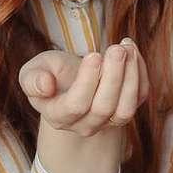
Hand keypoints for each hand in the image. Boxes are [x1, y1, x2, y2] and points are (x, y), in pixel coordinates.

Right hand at [20, 43, 143, 136]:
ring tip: (126, 48)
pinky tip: (132, 49)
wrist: (70, 80)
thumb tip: (45, 86)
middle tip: (116, 49)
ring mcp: (107, 121)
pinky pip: (139, 97)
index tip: (93, 55)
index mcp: (58, 116)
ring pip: (126, 109)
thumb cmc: (51, 73)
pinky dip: (140, 73)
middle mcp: (84, 125)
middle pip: (103, 108)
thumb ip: (32, 79)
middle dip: (113, 76)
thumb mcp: (33, 71)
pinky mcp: (126, 109)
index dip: (87, 82)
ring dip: (131, 76)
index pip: (76, 106)